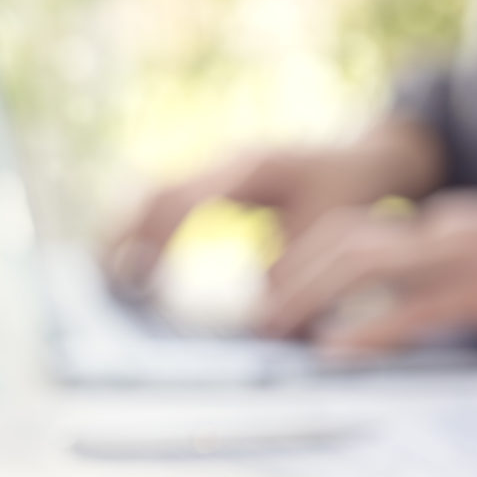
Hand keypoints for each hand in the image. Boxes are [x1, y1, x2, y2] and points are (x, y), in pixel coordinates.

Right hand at [105, 117, 443, 294]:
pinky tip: (139, 264)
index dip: (157, 242)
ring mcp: (218, 168)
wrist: (372, 155)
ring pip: (155, 193)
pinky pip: (170, 202)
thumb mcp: (331, 233)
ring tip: (110, 276)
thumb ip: (291, 273)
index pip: (185, 202)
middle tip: (104, 280)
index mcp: (250, 169)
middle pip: (155, 192)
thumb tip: (254, 322)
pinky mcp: (217, 182)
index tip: (141, 282)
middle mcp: (224, 162)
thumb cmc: (354, 190)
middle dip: (124, 235)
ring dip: (129, 232)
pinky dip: (148, 231)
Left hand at [259, 192, 476, 352]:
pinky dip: (370, 329)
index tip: (269, 289)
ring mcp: (465, 257)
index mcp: (437, 227)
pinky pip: (415, 308)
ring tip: (277, 332)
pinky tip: (335, 351)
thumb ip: (422, 280)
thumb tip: (356, 314)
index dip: (299, 258)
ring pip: (367, 266)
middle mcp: (444, 232)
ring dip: (310, 297)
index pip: (348, 230)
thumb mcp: (472, 271)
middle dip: (292, 280)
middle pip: (345, 244)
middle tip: (259, 321)